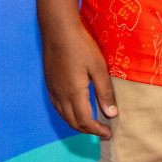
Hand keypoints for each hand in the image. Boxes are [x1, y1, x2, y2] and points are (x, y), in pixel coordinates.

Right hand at [41, 15, 116, 137]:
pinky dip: (67, 113)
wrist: (57, 28)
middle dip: (88, 130)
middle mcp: (60, 95)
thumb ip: (104, 92)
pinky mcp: (49, 82)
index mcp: (73, 94)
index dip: (97, 131)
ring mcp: (52, 89)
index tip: (109, 133)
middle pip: (72, 122)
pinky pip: (57, 105)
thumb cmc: (80, 45)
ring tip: (91, 122)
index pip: (85, 122)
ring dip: (77, 123)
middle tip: (102, 130)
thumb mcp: (98, 67)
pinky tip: (75, 107)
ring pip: (63, 115)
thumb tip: (112, 114)